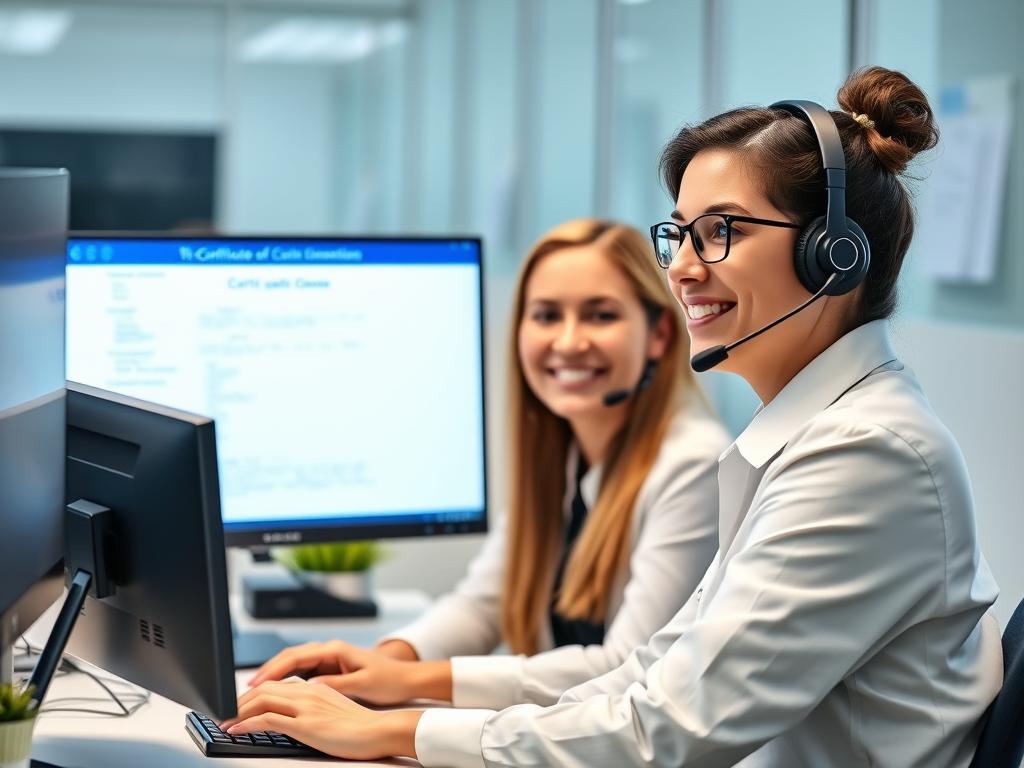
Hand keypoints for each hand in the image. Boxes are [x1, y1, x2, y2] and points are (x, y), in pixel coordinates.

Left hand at [221, 679, 421, 760]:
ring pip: (261, 701)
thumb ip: (315, 707)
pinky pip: (267, 720)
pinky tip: (236, 730)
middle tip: (224, 713)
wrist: (380, 731)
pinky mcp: (304, 724)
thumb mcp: (334, 711)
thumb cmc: (362, 726)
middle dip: (239, 701)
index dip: (253, 694)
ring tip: (223, 722)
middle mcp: (307, 692)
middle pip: (264, 689)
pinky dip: (246, 724)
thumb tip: (298, 716)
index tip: (239, 705)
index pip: (276, 685)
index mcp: (315, 687)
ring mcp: (305, 706)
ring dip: (237, 712)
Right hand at [248, 639, 451, 704]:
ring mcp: (329, 658)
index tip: (257, 683)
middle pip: (290, 657)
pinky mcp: (330, 668)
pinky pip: (301, 672)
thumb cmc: (389, 679)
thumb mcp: (363, 684)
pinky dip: (287, 680)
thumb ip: (336, 684)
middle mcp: (329, 650)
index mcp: (335, 649)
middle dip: (267, 671)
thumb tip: (310, 686)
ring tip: (255, 692)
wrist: (407, 678)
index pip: (296, 656)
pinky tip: (276, 693)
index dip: (274, 670)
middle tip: (247, 689)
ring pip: (293, 664)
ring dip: (275, 676)